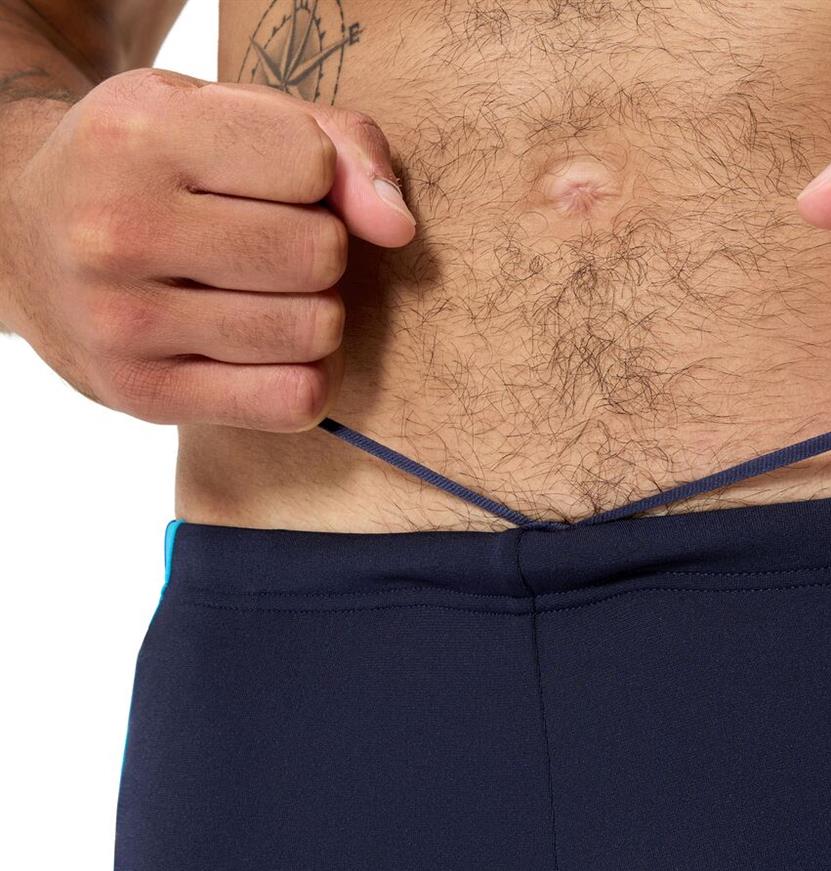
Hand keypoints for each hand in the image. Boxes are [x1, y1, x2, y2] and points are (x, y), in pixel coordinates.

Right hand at [0, 69, 415, 429]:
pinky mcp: (143, 394)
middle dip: (319, 249)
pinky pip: (293, 400)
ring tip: (261, 293)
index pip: (310, 163)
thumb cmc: (158, 170)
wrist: (23, 237)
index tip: (272, 181)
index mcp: (138, 133)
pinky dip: (303, 376)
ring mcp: (122, 319)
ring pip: (314, 330)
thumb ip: (338, 144)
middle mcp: (117, 227)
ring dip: (314, 314)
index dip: (316, 176)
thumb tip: (398, 228)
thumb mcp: (228, 116)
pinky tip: (263, 349)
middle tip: (269, 245)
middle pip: (320, 253)